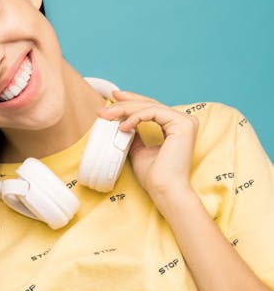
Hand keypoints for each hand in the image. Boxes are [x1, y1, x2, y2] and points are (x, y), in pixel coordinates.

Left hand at [98, 89, 198, 203]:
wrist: (164, 190)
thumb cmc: (155, 176)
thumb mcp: (139, 150)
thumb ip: (135, 135)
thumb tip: (123, 123)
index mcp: (176, 127)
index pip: (151, 108)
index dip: (132, 102)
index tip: (113, 99)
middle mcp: (184, 121)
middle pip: (150, 104)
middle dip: (125, 103)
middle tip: (105, 107)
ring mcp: (185, 121)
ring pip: (149, 107)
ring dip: (125, 109)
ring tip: (108, 116)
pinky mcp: (183, 124)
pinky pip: (154, 112)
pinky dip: (135, 117)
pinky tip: (123, 126)